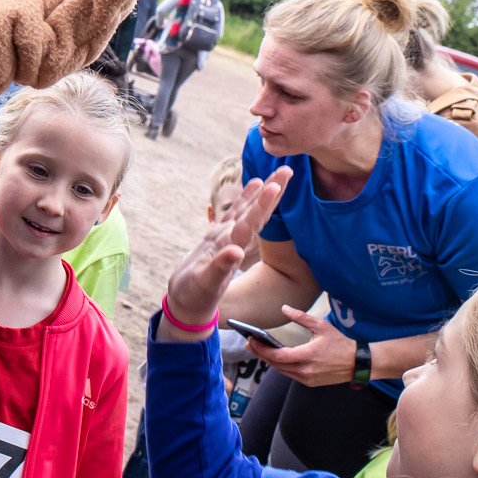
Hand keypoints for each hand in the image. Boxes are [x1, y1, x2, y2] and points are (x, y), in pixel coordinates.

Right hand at [163, 167, 289, 332]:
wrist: (189, 306)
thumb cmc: (194, 297)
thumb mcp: (205, 285)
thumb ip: (220, 268)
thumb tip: (236, 251)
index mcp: (231, 250)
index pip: (251, 224)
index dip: (263, 205)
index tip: (276, 186)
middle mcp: (233, 241)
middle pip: (256, 213)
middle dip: (272, 193)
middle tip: (288, 171)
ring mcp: (226, 239)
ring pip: (247, 211)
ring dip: (261, 193)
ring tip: (276, 173)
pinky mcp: (216, 239)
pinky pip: (233, 214)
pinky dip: (244, 200)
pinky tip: (253, 185)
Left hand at [247, 306, 357, 386]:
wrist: (357, 363)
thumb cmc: (340, 343)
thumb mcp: (321, 326)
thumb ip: (301, 317)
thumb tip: (284, 308)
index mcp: (307, 356)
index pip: (278, 356)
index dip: (262, 349)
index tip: (251, 341)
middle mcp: (306, 370)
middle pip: (276, 365)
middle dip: (261, 354)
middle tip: (250, 343)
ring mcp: (308, 379)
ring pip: (282, 371)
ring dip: (269, 361)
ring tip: (259, 349)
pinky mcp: (310, 383)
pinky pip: (290, 375)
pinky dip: (281, 366)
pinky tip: (275, 358)